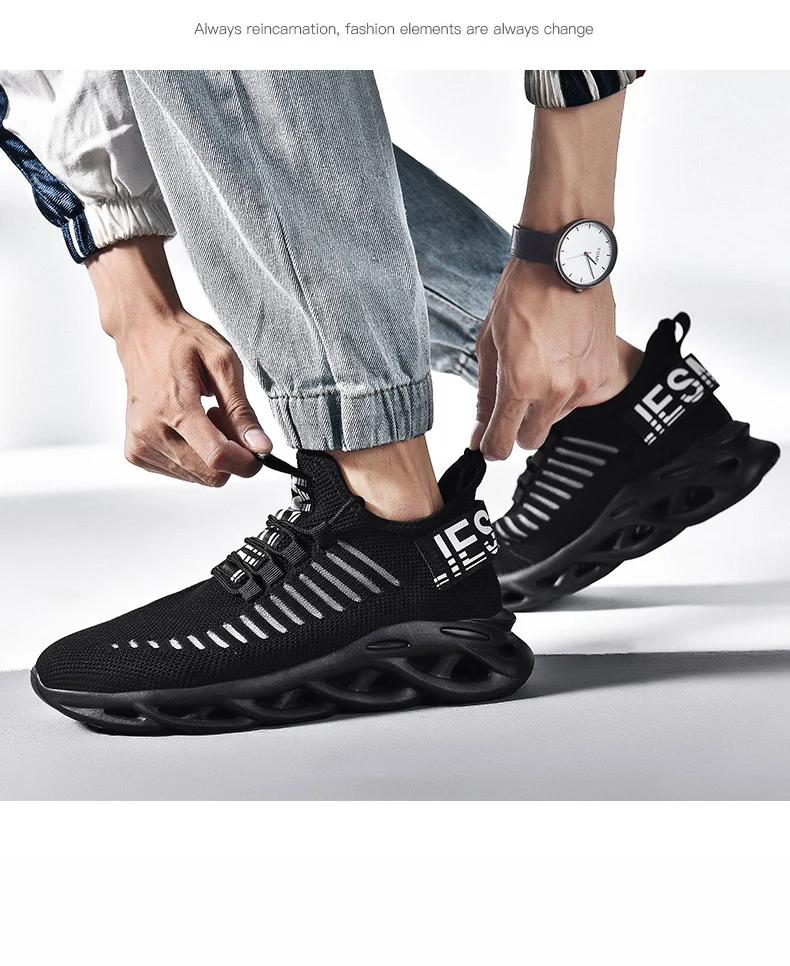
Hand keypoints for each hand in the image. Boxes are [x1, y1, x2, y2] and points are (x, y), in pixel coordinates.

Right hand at [87, 237, 269, 485]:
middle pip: (209, 473)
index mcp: (175, 406)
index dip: (246, 463)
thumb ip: (242, 410)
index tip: (259, 453)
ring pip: (196, 476)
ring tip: (202, 417)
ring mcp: (139, 443)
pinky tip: (186, 427)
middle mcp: (150, 430)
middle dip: (229, 454)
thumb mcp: (224, 364)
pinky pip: (178, 472)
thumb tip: (261, 447)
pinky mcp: (135, 452)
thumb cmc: (181, 341)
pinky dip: (191, 456)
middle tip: (222, 418)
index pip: (217, 457)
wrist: (143, 332)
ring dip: (209, 454)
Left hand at [472, 258, 617, 459]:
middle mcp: (555, 389)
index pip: (502, 441)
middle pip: (531, 440)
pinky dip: (568, 386)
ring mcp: (583, 384)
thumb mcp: (490, 344)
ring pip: (556, 418)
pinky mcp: (603, 374)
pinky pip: (579, 398)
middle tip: (513, 399)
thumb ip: (486, 394)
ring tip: (541, 363)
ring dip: (544, 403)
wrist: (566, 260)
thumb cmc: (524, 292)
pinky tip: (561, 357)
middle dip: (517, 427)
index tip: (488, 444)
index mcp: (520, 382)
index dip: (491, 447)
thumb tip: (479, 431)